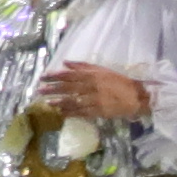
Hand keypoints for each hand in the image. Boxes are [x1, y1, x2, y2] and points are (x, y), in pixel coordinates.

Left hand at [36, 61, 156, 124]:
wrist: (137, 97)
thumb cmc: (119, 82)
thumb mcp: (102, 70)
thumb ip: (83, 66)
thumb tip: (65, 63)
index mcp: (92, 75)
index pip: (68, 75)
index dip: (54, 76)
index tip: (43, 77)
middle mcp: (91, 87)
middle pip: (67, 88)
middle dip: (52, 89)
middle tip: (39, 91)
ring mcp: (94, 100)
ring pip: (72, 101)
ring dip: (59, 102)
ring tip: (47, 103)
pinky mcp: (99, 111)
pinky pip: (81, 112)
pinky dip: (71, 113)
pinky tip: (62, 113)